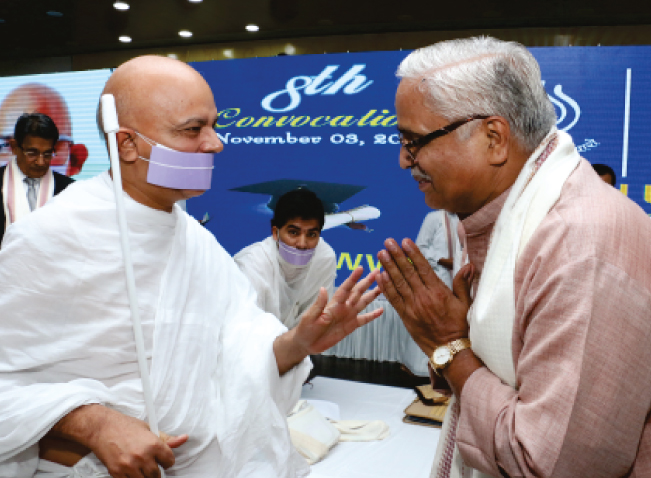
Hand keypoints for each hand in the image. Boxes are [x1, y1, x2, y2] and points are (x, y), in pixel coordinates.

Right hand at [85, 406, 187, 477]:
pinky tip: (131, 471)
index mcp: (153, 444)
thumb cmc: (125, 426)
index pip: (169, 461)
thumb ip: (166, 438)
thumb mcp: (149, 428)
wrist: (102, 428)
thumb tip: (184, 439)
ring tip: (141, 468)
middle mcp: (142, 456)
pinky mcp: (117, 473)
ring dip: (145, 476)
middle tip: (151, 464)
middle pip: (157, 474)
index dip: (167, 461)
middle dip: (155, 470)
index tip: (163, 460)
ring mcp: (129, 466)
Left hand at [274, 267, 382, 373]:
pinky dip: (372, 315)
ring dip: (372, 294)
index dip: (353, 278)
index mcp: (334, 304)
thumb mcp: (310, 317)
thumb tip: (323, 289)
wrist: (307, 343)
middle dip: (367, 282)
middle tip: (377, 271)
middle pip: (358, 292)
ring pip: (363, 302)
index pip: (345, 288)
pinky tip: (381, 310)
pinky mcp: (351, 326)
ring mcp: (348, 315)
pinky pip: (364, 319)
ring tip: (382, 286)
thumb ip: (319, 304)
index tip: (361, 268)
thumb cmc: (306, 329)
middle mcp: (343, 307)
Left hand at [377, 238, 473, 357]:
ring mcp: (413, 307)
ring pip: (398, 283)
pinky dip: (385, 287)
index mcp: (438, 292)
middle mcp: (423, 297)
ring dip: (388, 267)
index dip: (413, 253)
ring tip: (381, 253)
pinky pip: (393, 299)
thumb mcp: (465, 303)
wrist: (450, 350)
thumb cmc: (459, 326)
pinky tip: (379, 275)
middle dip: (396, 255)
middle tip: (388, 242)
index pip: (423, 268)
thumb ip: (462, 283)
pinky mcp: (405, 316)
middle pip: (407, 272)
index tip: (405, 241)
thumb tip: (468, 265)